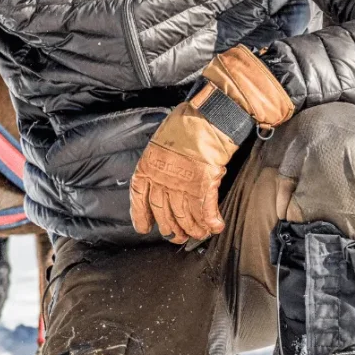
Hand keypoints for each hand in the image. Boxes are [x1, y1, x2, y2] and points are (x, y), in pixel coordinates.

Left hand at [130, 101, 232, 242]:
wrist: (207, 116)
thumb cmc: (187, 125)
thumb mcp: (163, 142)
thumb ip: (161, 163)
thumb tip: (163, 178)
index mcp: (148, 167)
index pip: (138, 197)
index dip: (140, 216)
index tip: (143, 228)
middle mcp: (162, 179)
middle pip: (163, 212)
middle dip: (171, 229)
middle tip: (177, 238)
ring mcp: (182, 183)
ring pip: (185, 216)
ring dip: (193, 229)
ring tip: (198, 235)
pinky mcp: (203, 184)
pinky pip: (205, 210)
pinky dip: (210, 221)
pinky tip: (215, 227)